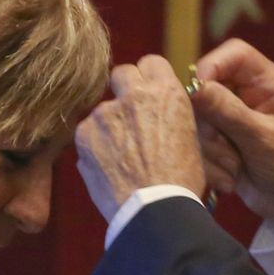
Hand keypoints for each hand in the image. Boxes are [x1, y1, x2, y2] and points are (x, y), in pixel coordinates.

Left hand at [75, 55, 206, 221]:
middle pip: (122, 74)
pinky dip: (96, 147)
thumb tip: (155, 108)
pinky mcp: (84, 135)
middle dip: (125, 90)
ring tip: (122, 157)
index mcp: (166, 92)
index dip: (150, 78)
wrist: (156, 212)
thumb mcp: (189, 137)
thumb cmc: (181, 180)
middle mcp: (133, 95)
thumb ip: (168, 113)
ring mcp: (104, 114)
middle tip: (131, 116)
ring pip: (103, 109)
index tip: (149, 92)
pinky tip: (109, 168)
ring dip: (109, 125)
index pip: (151, 62)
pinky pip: (88, 134)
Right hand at [191, 39, 273, 230]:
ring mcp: (234, 120)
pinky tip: (230, 180)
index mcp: (269, 85)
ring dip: (211, 148)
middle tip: (221, 144)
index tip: (197, 91)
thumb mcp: (264, 139)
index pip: (234, 54)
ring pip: (199, 119)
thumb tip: (195, 87)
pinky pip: (200, 144)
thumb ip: (229, 112)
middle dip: (209, 121)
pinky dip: (211, 164)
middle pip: (208, 88)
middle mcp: (249, 97)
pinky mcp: (222, 144)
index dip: (212, 66)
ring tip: (234, 168)